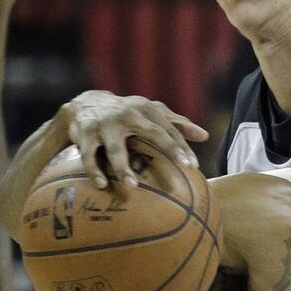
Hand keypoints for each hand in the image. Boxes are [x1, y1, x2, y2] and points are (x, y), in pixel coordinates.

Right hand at [62, 91, 208, 194]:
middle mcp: (128, 113)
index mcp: (147, 109)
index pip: (170, 128)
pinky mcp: (85, 133)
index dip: (182, 146)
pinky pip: (89, 155)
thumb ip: (177, 123)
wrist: (87, 102)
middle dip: (169, 149)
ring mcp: (106, 123)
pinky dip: (94, 171)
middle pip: (152, 132)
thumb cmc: (128, 113)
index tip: (193, 166)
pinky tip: (102, 185)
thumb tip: (205, 136)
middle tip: (182, 167)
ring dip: (123, 168)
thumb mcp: (151, 113)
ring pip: (115, 148)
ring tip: (132, 187)